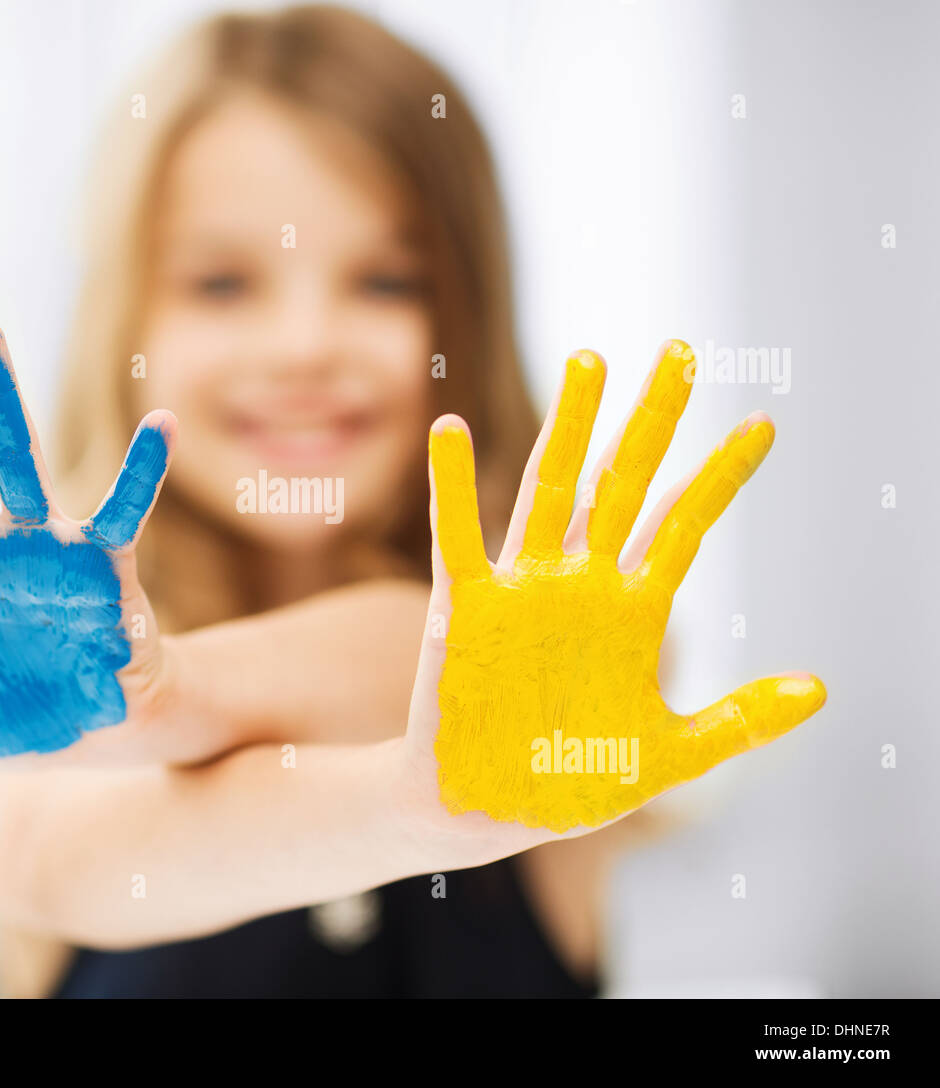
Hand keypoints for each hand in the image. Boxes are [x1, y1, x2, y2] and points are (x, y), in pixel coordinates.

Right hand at [401, 340, 825, 843]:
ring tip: (592, 361)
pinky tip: (454, 430)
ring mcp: (521, 592)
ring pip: (550, 491)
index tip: (763, 423)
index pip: (683, 525)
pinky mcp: (463, 612)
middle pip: (622, 483)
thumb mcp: (668, 758)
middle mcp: (580, 587)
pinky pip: (457, 540)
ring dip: (569, 428)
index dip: (721, 475)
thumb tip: (820, 689)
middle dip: (652, 419)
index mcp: (629, 614)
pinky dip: (452, 486)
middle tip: (681, 351)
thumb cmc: (567, 785)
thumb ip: (738, 721)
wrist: (484, 814)